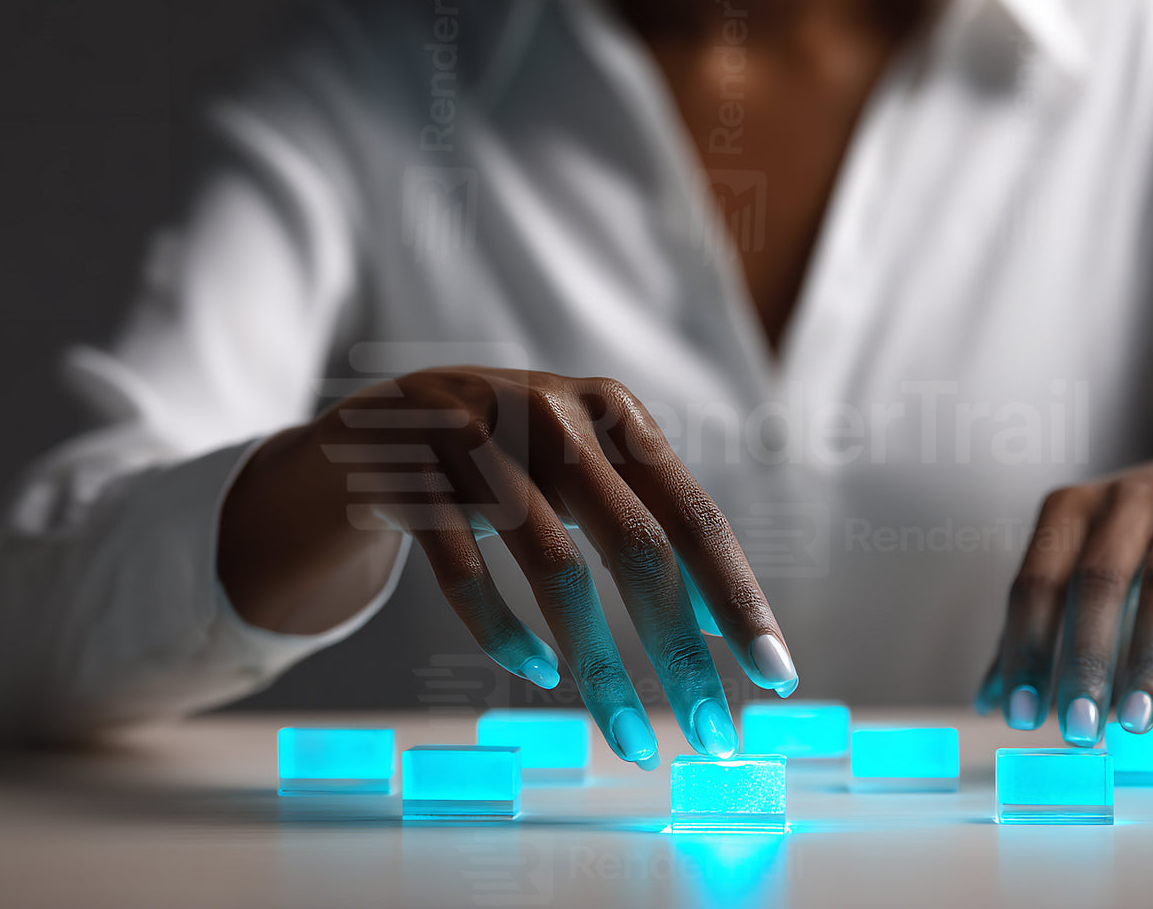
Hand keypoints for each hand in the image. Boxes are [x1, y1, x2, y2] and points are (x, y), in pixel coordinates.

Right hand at [219, 367, 798, 767]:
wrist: (376, 426)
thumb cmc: (505, 460)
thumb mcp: (583, 467)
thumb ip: (646, 521)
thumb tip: (717, 624)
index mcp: (612, 411)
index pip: (694, 516)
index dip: (738, 599)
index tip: (775, 676)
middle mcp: (549, 415)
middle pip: (637, 546)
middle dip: (680, 654)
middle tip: (713, 737)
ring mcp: (473, 443)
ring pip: (555, 570)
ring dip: (600, 670)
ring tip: (630, 741)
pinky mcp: (407, 479)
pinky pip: (465, 574)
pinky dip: (505, 634)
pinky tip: (539, 673)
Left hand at [974, 455, 1152, 743]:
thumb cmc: (1131, 543)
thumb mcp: (1077, 566)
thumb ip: (1034, 630)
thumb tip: (989, 703)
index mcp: (1069, 509)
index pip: (1036, 581)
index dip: (1025, 649)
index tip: (1021, 716)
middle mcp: (1125, 501)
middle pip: (1097, 581)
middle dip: (1084, 660)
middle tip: (1078, 729)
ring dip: (1148, 658)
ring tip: (1135, 721)